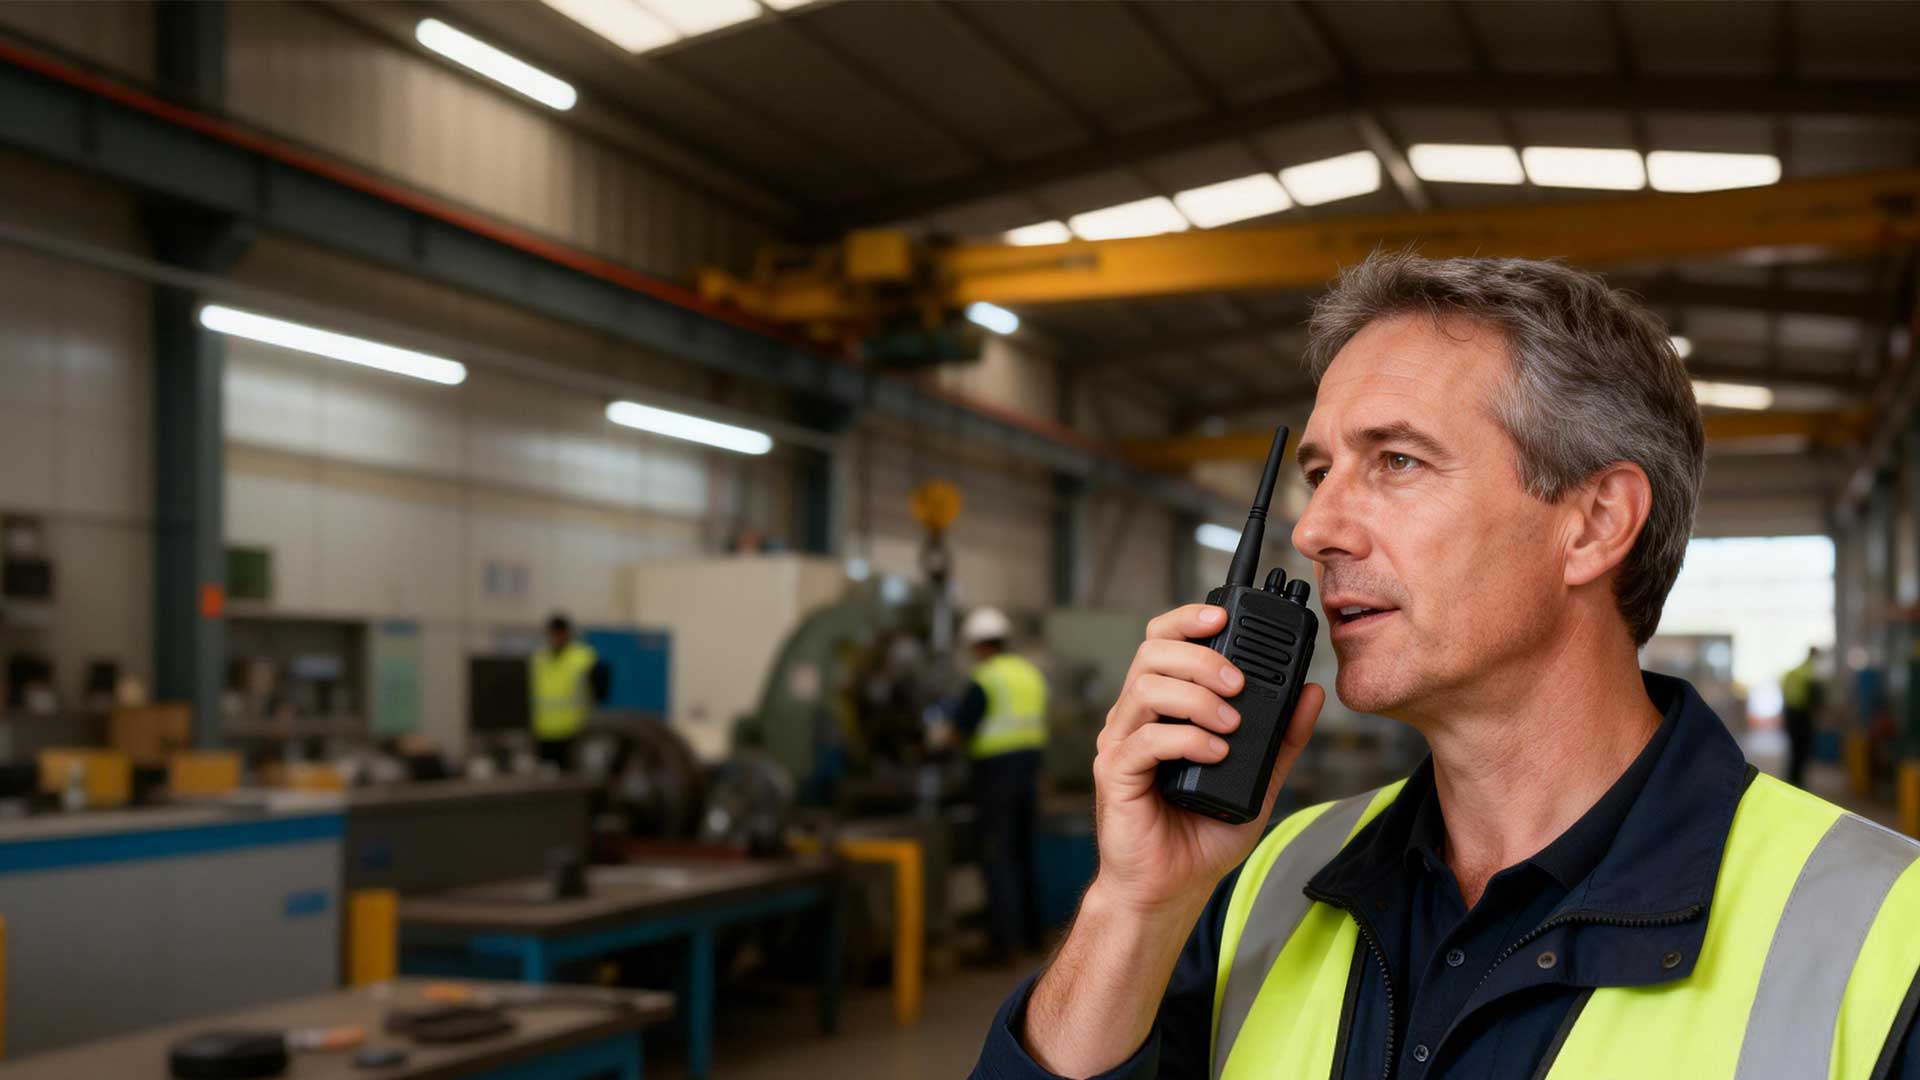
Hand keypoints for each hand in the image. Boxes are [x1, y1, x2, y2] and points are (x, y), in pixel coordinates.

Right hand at [1089, 603, 1323, 913]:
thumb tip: (1311, 693)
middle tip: (1238, 684)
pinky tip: (1216, 754)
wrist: (1170, 890)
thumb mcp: (1257, 780)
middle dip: (1201, 657)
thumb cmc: (1202, 835)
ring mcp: (1121, 743)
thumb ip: (1281, 737)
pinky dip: (1187, 739)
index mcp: (1164, 708)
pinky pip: (1145, 738)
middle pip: (1152, 652)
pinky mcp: (1116, 773)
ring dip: (1197, 697)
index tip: (1226, 619)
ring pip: (1146, 687)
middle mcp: (1136, 717)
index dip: (1189, 619)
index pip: (1165, 641)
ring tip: (1232, 726)